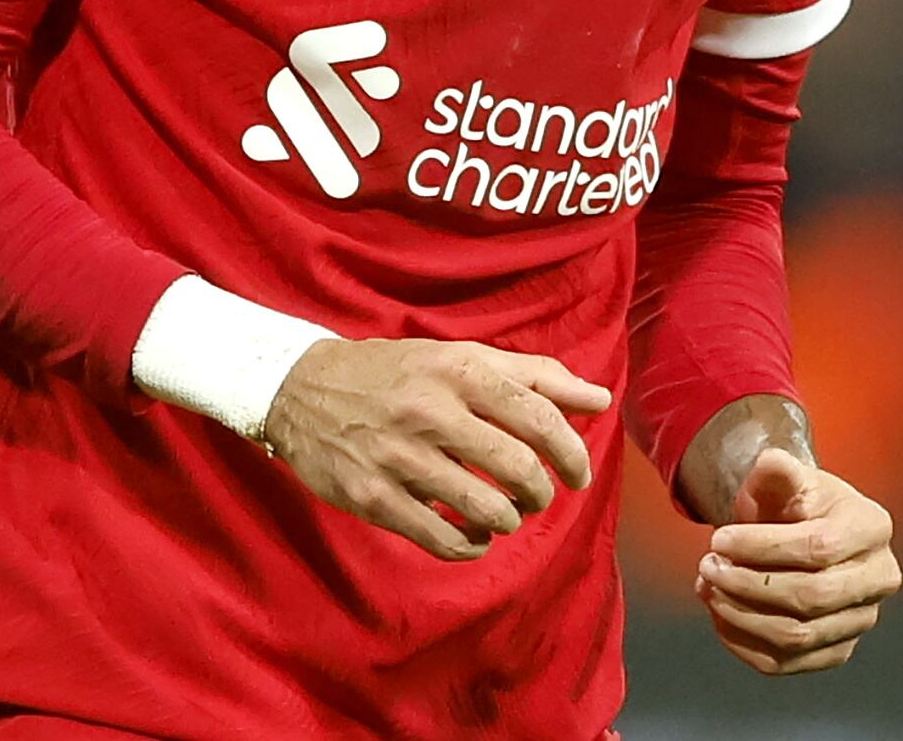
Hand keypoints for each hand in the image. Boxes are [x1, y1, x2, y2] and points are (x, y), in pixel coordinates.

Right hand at [262, 337, 608, 561]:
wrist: (301, 389)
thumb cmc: (398, 372)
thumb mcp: (462, 357)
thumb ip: (534, 375)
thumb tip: (601, 398)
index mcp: (459, 369)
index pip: (538, 414)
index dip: (571, 451)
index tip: (579, 473)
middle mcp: (431, 411)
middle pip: (517, 466)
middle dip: (541, 492)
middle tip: (538, 496)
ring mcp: (399, 458)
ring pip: (485, 510)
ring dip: (508, 520)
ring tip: (504, 513)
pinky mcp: (373, 498)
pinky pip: (442, 539)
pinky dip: (471, 546)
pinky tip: (472, 536)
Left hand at [693, 446, 902, 675]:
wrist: (800, 533)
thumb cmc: (794, 504)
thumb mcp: (786, 479)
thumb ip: (777, 470)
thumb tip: (770, 461)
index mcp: (872, 527)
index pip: (818, 548)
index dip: (762, 547)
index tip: (718, 539)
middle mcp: (879, 578)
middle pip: (812, 597)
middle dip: (748, 584)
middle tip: (707, 566)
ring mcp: (861, 620)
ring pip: (797, 636)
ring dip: (740, 615)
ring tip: (708, 587)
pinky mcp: (837, 651)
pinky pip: (786, 663)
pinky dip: (744, 643)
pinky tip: (719, 614)